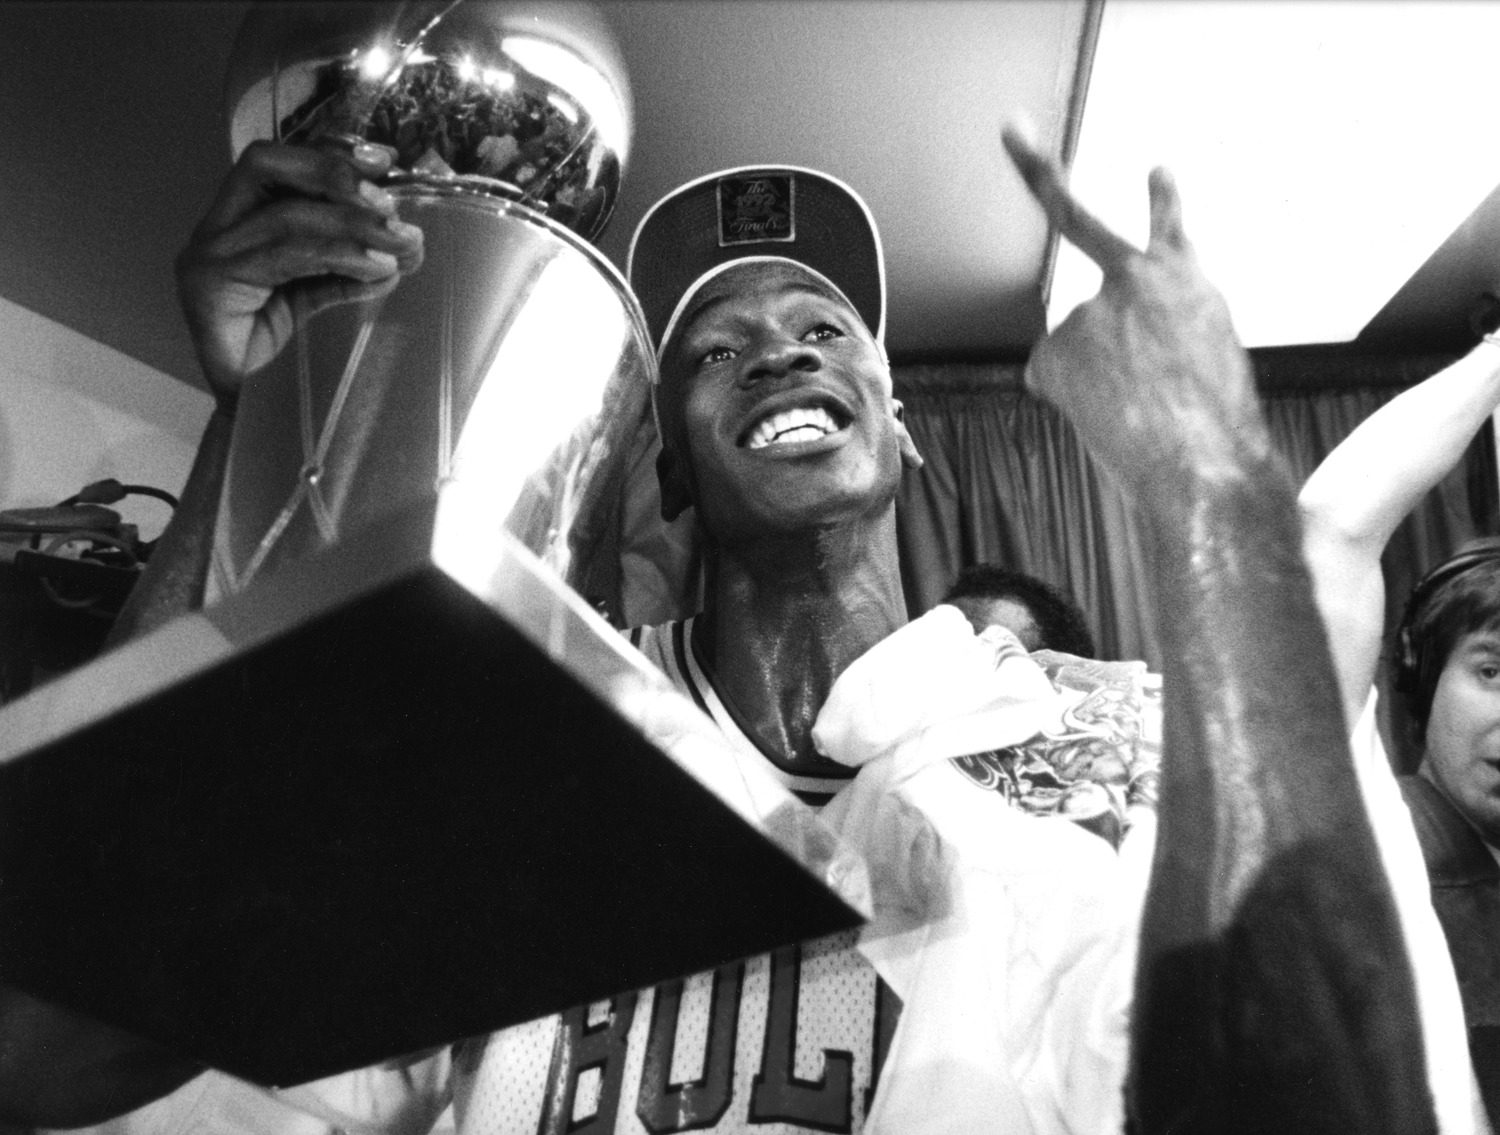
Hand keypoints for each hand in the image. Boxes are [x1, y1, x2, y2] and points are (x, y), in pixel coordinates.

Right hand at [175, 140, 424, 407]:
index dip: (329, 155)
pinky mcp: (209, 286)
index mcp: (239, 224)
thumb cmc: (283, 364)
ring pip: (284, 217)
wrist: (254, 422)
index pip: (277, 165)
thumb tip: (402, 245)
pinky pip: (281, 256)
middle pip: (264, 166)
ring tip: (399, 245)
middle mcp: (216, 231)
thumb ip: (349, 268)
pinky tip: (376, 270)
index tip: (384, 162)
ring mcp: (207, 256)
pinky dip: (337, 257)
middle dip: (334, 177)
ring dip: (352, 226)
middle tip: (390, 205)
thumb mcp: (322, 298)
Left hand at [1001, 123, 1269, 509]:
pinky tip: (1107, 416)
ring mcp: (1089, 307)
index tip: (1156, 171)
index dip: (1161, 201)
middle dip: (1037, 170)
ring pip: (1075, 349)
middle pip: (1074, 218)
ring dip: (1096, 382)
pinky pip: (1053, 378)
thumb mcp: (1210, 356)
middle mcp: (1133, 277)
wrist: (1202, 459)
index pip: (1167, 226)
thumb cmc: (1214, 424)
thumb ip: (1165, 327)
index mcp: (1187, 279)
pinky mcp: (1055, 346)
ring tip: (1136, 408)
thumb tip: (1109, 346)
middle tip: (1012, 129)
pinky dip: (1073, 401)